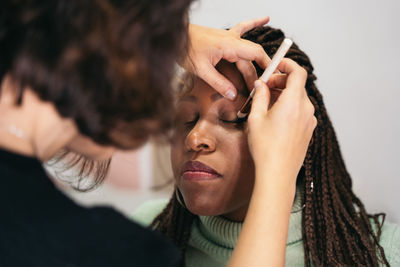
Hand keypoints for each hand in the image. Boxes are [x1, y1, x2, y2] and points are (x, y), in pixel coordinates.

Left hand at [184, 17, 269, 99]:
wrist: (175, 34)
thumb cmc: (184, 48)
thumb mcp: (201, 70)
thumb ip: (218, 83)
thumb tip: (232, 94)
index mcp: (229, 45)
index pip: (256, 54)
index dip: (267, 66)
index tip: (272, 78)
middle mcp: (232, 39)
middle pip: (251, 58)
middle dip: (258, 74)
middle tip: (259, 90)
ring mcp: (228, 36)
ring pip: (248, 51)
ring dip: (255, 63)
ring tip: (264, 75)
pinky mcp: (223, 37)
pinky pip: (242, 29)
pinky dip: (254, 24)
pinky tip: (264, 19)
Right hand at [248, 58, 316, 184]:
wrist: (277, 174)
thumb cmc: (265, 148)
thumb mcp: (256, 118)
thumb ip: (260, 96)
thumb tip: (261, 84)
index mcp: (293, 103)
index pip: (298, 72)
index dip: (287, 64)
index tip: (275, 65)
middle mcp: (306, 109)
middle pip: (297, 85)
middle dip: (281, 81)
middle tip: (264, 87)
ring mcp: (310, 121)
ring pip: (298, 98)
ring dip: (284, 95)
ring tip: (266, 104)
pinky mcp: (309, 130)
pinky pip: (301, 110)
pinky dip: (289, 106)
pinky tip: (275, 116)